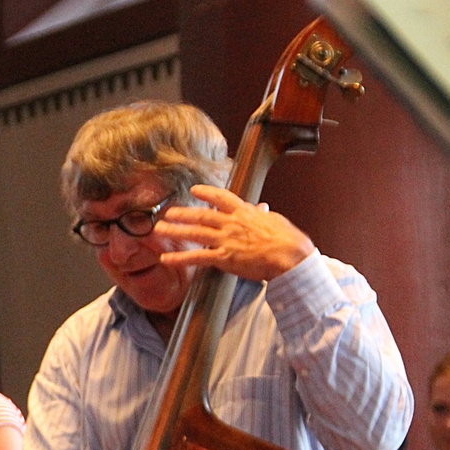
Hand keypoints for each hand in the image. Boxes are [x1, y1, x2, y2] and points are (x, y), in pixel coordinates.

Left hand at [155, 185, 314, 281]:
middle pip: (202, 215)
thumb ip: (262, 215)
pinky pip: (197, 257)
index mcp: (245, 212)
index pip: (222, 198)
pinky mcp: (224, 258)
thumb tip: (262, 209)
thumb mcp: (274, 221)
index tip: (194, 190)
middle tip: (167, 212)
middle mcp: (231, 223)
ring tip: (159, 230)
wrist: (290, 255)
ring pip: (195, 233)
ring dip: (175, 231)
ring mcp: (226, 240)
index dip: (206, 193)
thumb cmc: (288, 240)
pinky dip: (180, 258)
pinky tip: (166, 259)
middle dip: (183, 213)